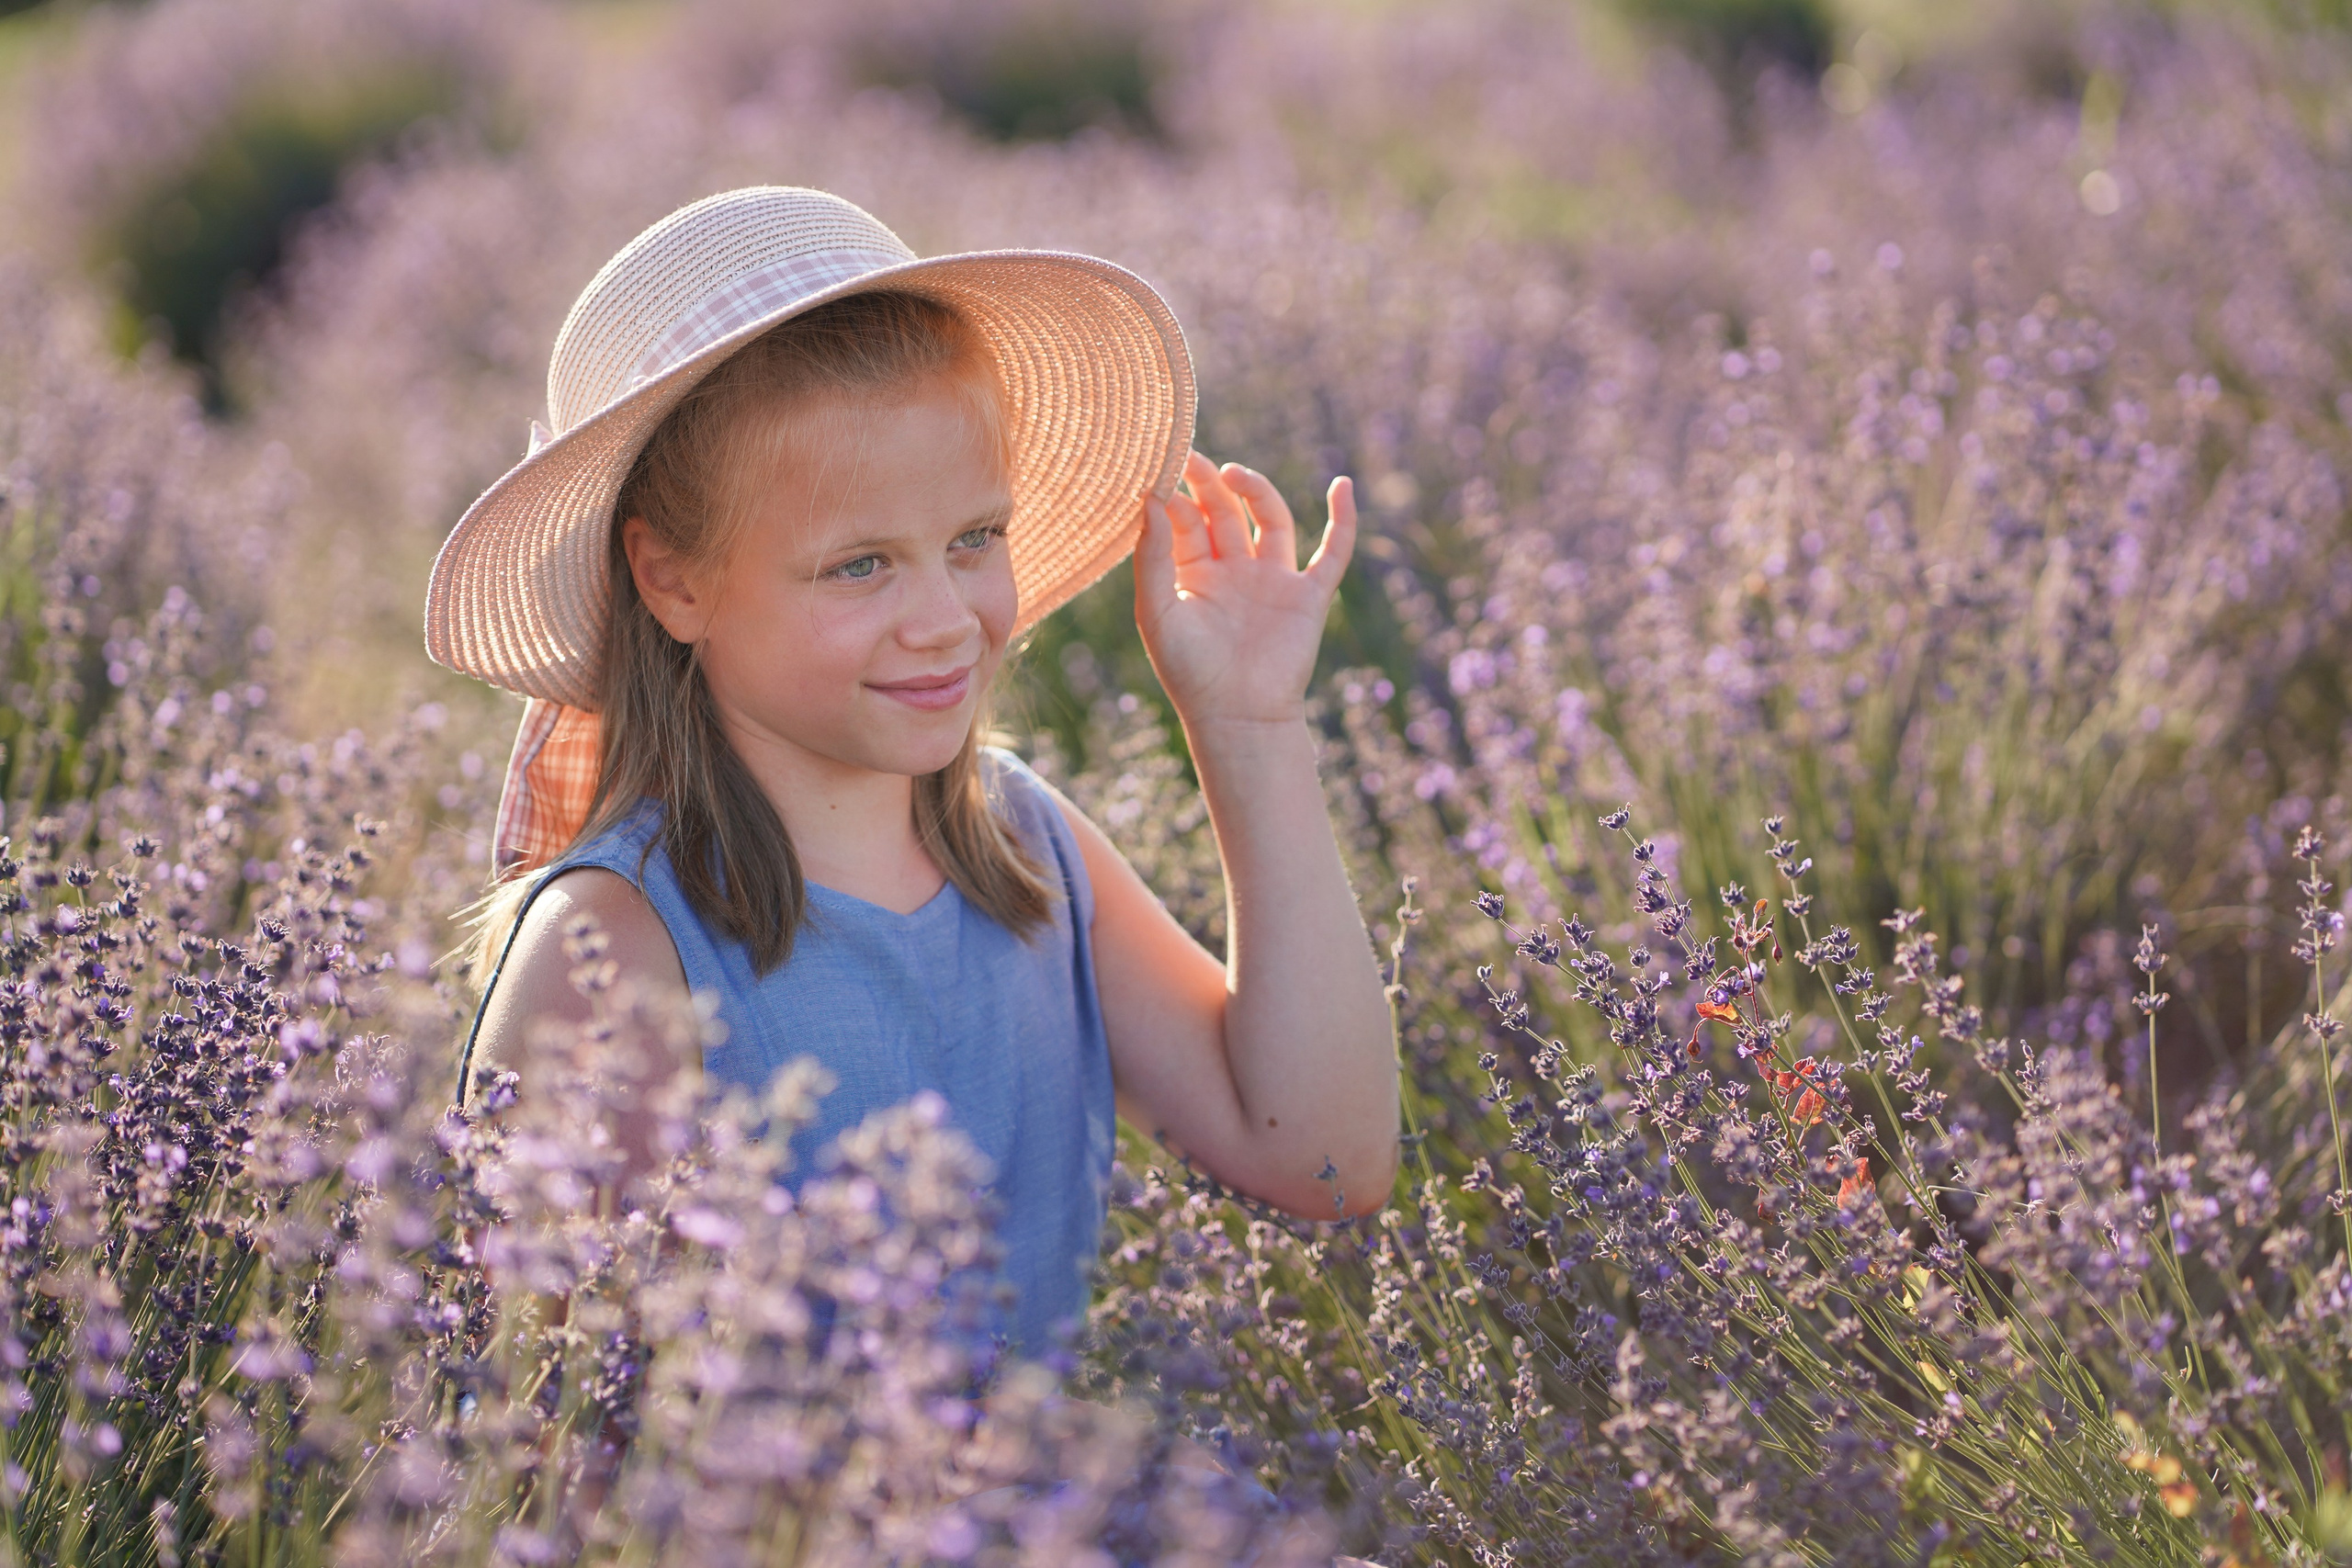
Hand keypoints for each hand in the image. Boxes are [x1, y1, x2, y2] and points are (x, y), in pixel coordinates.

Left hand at [1134, 450, 1355, 735]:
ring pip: (1271, 520)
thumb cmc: (1188, 672)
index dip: (1174, 498)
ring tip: (1234, 472)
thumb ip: (1152, 557)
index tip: (1159, 476)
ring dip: (1257, 491)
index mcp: (1194, 574)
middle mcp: (1234, 571)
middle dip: (1210, 484)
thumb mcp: (1156, 612)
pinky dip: (1342, 520)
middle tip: (1193, 456)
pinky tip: (1342, 486)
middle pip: (1225, 511)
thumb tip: (1152, 500)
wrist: (1236, 717)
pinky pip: (1331, 552)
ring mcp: (1273, 580)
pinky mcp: (1308, 596)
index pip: (1185, 521)